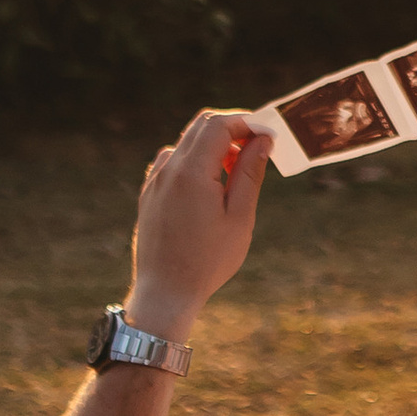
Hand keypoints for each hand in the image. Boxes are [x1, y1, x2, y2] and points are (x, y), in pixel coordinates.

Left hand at [127, 108, 271, 339]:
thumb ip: (250, 172)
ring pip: (185, 144)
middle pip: (200, 126)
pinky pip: (171, 163)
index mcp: (192, 171)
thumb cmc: (207, 260)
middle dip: (231, 129)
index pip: (219, 124)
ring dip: (211, 147)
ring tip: (232, 174)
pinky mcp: (149, 195)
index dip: (246, 122)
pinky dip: (192, 162)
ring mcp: (154, 181)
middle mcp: (168, 169)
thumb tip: (262, 140)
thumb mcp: (239, 217)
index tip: (267, 136)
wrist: (165, 292)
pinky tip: (206, 187)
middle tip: (255, 150)